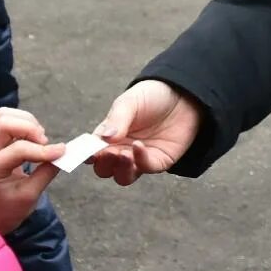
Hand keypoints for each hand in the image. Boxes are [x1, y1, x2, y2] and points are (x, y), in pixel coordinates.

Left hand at [0, 108, 65, 234]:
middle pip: (4, 123)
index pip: (18, 150)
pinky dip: (25, 121)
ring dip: (27, 122)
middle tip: (45, 144)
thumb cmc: (10, 208)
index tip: (62, 153)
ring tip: (40, 139)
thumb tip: (63, 154)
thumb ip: (47, 172)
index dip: (43, 150)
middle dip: (30, 128)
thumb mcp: (31, 195)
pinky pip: (8, 118)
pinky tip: (35, 137)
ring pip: (4, 115)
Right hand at [90, 79, 204, 184]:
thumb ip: (116, 119)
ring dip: (120, 169)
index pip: (92, 151)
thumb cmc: (152, 96)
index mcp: (109, 136)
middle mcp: (122, 150)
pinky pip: (146, 168)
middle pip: (105, 169)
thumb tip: (102, 139)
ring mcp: (140, 158)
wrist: (184, 95)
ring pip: (123, 176)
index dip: (86, 154)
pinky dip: (140, 160)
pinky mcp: (159, 161)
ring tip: (122, 154)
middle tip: (106, 153)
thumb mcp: (130, 102)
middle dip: (103, 164)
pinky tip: (138, 146)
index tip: (85, 152)